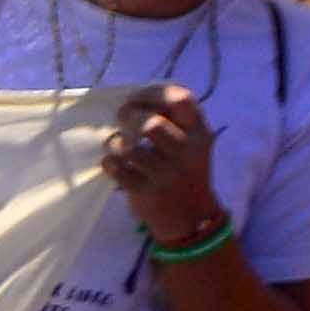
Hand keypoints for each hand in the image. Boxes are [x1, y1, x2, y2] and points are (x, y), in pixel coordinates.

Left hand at [100, 85, 227, 246]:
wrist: (189, 217)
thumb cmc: (184, 171)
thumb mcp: (192, 143)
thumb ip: (174, 120)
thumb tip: (133, 98)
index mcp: (200, 133)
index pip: (181, 100)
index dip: (153, 93)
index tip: (135, 97)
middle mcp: (187, 152)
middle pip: (151, 124)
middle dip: (129, 116)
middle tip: (121, 118)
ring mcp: (167, 175)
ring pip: (130, 148)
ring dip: (115, 142)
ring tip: (116, 145)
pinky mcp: (147, 193)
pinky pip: (118, 170)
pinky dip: (109, 163)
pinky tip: (113, 164)